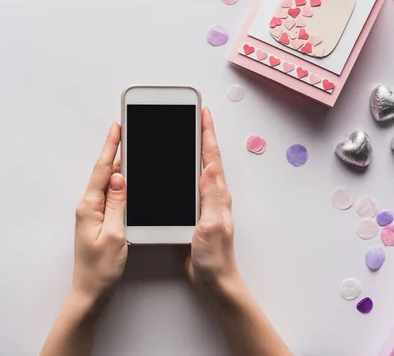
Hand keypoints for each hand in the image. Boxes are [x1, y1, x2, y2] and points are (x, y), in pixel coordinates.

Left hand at [72, 122, 127, 304]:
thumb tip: (120, 177)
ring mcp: (92, 213)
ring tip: (130, 151)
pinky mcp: (98, 220)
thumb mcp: (114, 233)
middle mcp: (88, 206)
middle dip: (115, 151)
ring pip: (108, 184)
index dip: (111, 147)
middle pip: (104, 173)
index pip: (102, 170)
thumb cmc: (100, 268)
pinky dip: (119, 186)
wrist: (90, 290)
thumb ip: (117, 203)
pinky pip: (110, 196)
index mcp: (89, 207)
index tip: (117, 128)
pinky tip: (127, 182)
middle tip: (126, 132)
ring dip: (118, 168)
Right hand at [185, 108, 239, 297]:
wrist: (214, 280)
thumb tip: (209, 167)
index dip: (206, 133)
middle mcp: (212, 195)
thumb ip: (211, 196)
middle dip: (199, 134)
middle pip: (205, 158)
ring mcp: (204, 204)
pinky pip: (188, 186)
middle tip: (193, 115)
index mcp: (217, 194)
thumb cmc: (216, 258)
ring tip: (183, 133)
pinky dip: (182, 172)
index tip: (202, 113)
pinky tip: (175, 169)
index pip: (211, 157)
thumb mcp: (212, 225)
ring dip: (191, 151)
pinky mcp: (195, 213)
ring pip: (195, 170)